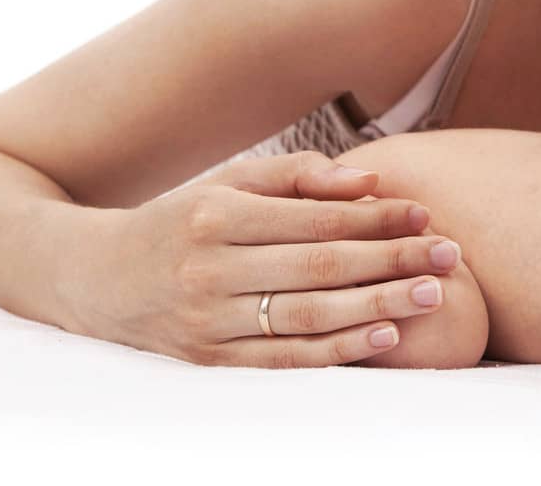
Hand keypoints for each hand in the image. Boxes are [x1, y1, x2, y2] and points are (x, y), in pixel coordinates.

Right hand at [68, 150, 461, 367]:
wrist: (90, 277)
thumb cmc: (178, 220)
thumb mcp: (226, 183)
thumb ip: (296, 176)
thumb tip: (369, 181)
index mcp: (216, 215)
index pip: (315, 219)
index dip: (376, 218)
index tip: (425, 214)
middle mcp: (209, 270)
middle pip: (321, 268)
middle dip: (392, 260)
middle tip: (450, 255)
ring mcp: (207, 323)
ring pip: (308, 317)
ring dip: (379, 306)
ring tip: (433, 294)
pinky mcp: (207, 363)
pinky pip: (284, 360)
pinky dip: (339, 351)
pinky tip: (386, 336)